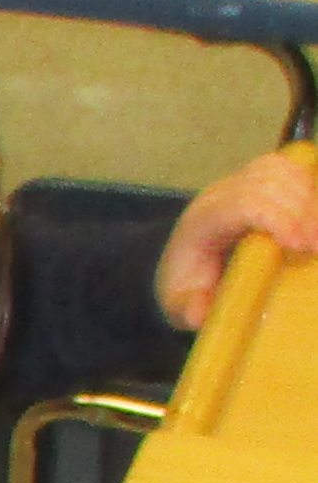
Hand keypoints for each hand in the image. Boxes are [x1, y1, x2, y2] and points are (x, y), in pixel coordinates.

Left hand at [155, 147, 317, 328]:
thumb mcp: (178, 304)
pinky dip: (308, 188)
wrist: (180, 263)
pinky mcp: (255, 180)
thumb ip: (187, 309)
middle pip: (268, 182)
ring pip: (281, 169)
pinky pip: (288, 168)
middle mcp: (219, 194)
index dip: (277, 219)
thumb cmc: (186, 284)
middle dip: (302, 211)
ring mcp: (238, 182)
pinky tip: (316, 214)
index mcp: (201, 220)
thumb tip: (198, 313)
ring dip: (309, 197)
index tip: (301, 246)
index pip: (243, 204)